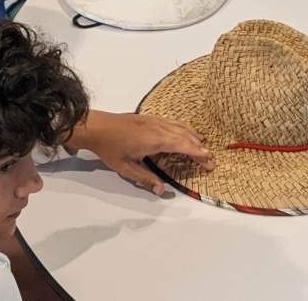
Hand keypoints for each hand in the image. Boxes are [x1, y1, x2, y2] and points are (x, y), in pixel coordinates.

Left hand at [69, 111, 213, 195]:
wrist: (97, 127)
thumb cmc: (110, 148)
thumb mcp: (126, 168)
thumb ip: (146, 179)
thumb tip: (162, 190)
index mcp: (155, 141)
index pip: (183, 146)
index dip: (197, 153)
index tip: (209, 160)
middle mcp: (159, 128)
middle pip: (185, 137)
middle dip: (199, 148)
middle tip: (210, 160)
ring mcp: (155, 121)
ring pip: (180, 127)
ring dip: (193, 137)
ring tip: (203, 145)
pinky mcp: (150, 117)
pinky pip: (173, 122)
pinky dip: (184, 128)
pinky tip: (185, 132)